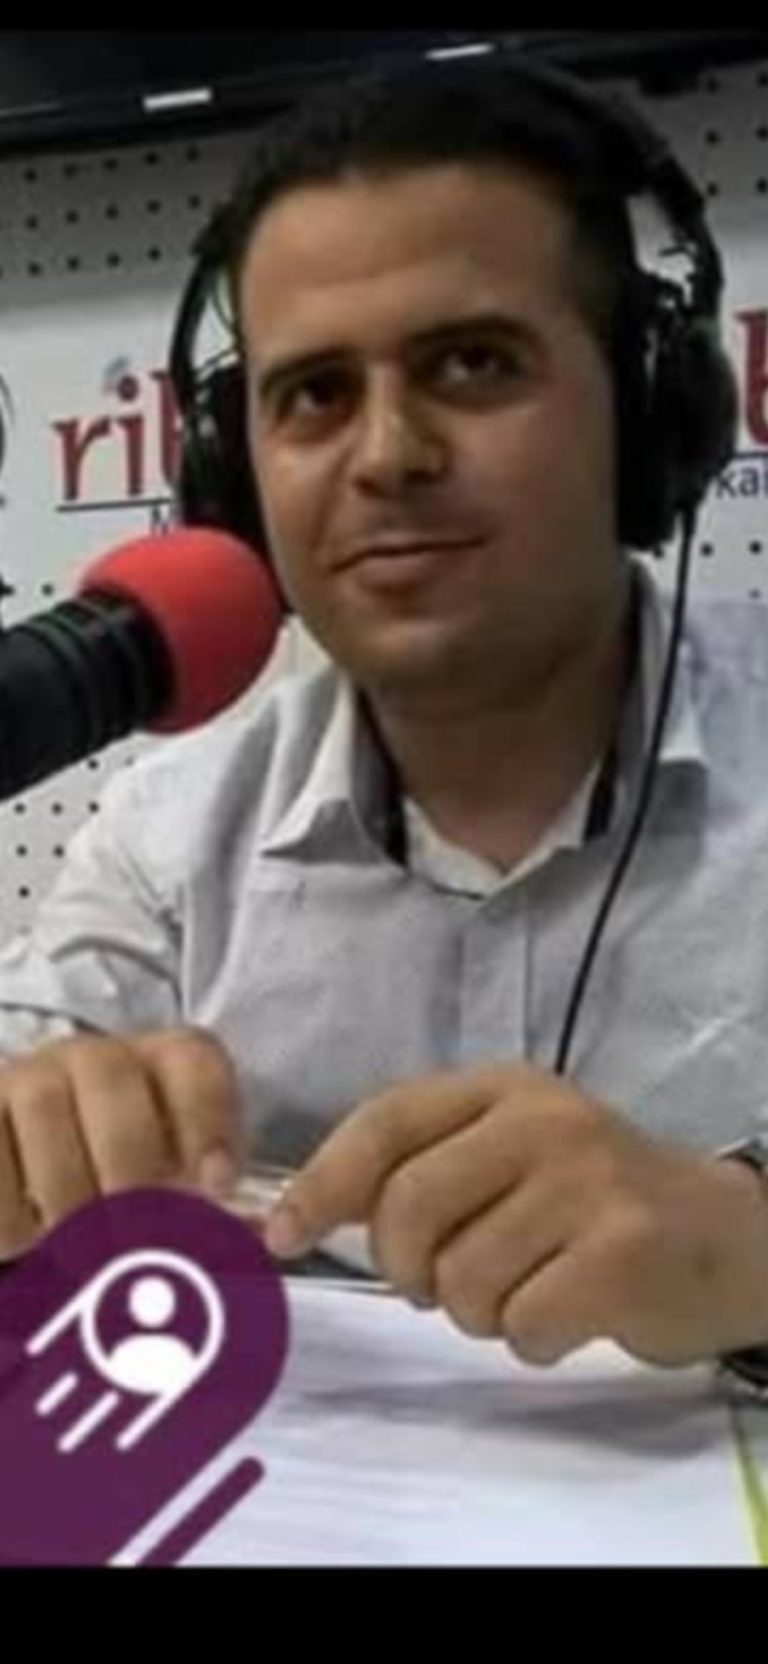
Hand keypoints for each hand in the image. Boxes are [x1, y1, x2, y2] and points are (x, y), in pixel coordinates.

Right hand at [0, 1027, 243, 1259]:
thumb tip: (264, 1235)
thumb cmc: (113, 1195)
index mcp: (163, 1066)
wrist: (22, 1180)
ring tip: (77, 1249)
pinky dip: (11, 1211)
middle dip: (129, 1171)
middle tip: (137, 1242)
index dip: (208, 1119)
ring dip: (65, 1196)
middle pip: (113, 1082)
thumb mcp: (170, 1194)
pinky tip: (26, 1236)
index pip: (193, 1063)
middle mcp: (95, 1057)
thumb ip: (210, 1206)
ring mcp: (29, 1076)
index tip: (218, 1184)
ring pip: (46, 1111)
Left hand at [264, 1061, 767, 1367]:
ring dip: (475, 1313)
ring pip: (462, 1279)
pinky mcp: (622, 1251)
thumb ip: (417, 1169)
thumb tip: (295, 1211)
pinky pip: (521, 1324)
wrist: (722, 1238)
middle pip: (409, 1207)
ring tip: (522, 1292)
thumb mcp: (508, 1157)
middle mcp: (542, 1121)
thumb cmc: (593, 1203)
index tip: (281, 1237)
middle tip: (441, 1284)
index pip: (385, 1121)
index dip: (322, 1183)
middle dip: (406, 1268)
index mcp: (501, 1088)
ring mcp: (587, 1182)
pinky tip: (565, 1316)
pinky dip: (530, 1341)